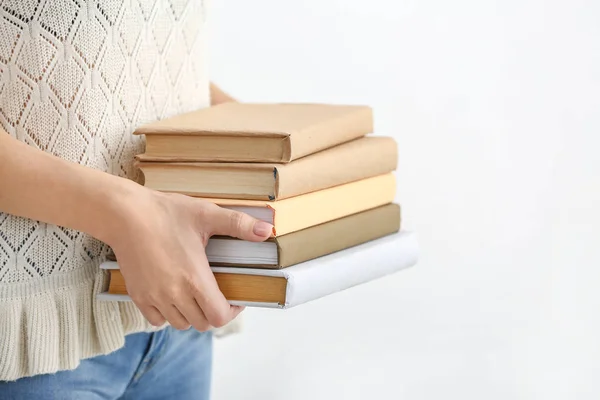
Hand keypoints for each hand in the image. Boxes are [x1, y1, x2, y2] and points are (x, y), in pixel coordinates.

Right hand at [108, 189, 272, 330]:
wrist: (124, 214)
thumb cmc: (166, 213)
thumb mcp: (206, 214)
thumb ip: (238, 224)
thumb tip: (266, 231)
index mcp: (195, 279)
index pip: (218, 317)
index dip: (232, 311)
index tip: (235, 297)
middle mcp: (174, 294)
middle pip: (201, 323)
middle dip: (213, 312)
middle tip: (217, 294)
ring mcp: (154, 297)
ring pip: (180, 323)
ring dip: (191, 314)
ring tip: (196, 294)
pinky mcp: (138, 295)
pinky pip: (157, 320)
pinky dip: (168, 314)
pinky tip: (173, 295)